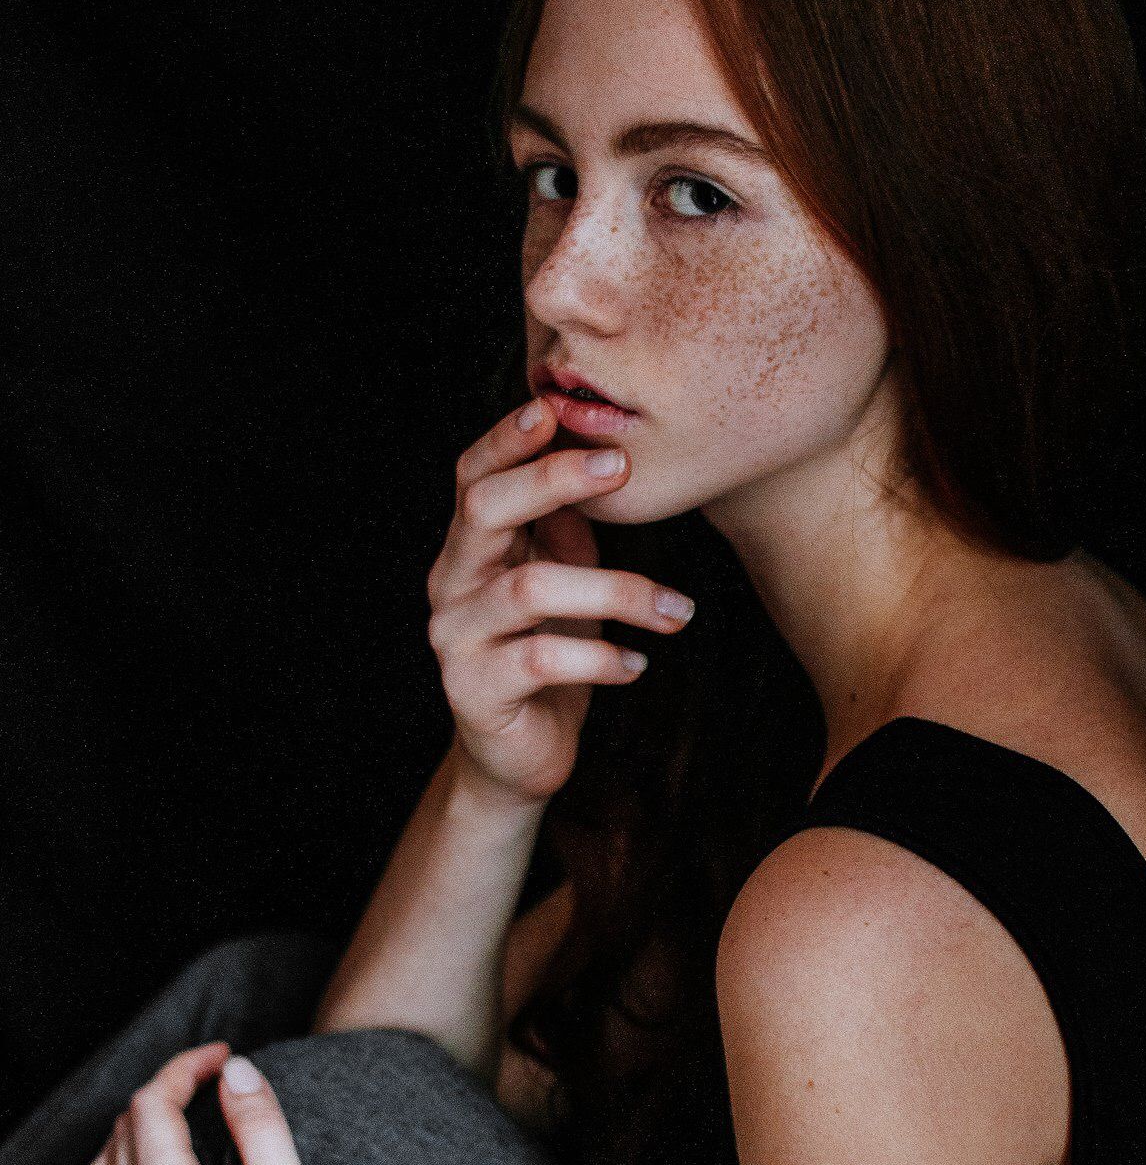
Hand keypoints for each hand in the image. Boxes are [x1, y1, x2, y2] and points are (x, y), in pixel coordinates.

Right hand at [425, 393, 695, 806]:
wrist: (518, 756)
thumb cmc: (545, 657)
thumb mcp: (561, 582)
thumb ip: (565, 529)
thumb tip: (601, 457)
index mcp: (469, 549)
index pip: (473, 476)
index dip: (506, 439)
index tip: (554, 408)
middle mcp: (450, 584)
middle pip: (486, 509)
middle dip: (553, 479)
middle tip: (620, 469)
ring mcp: (456, 638)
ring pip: (531, 588)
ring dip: (616, 590)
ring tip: (677, 610)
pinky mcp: (476, 691)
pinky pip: (542, 660)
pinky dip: (601, 658)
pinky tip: (638, 664)